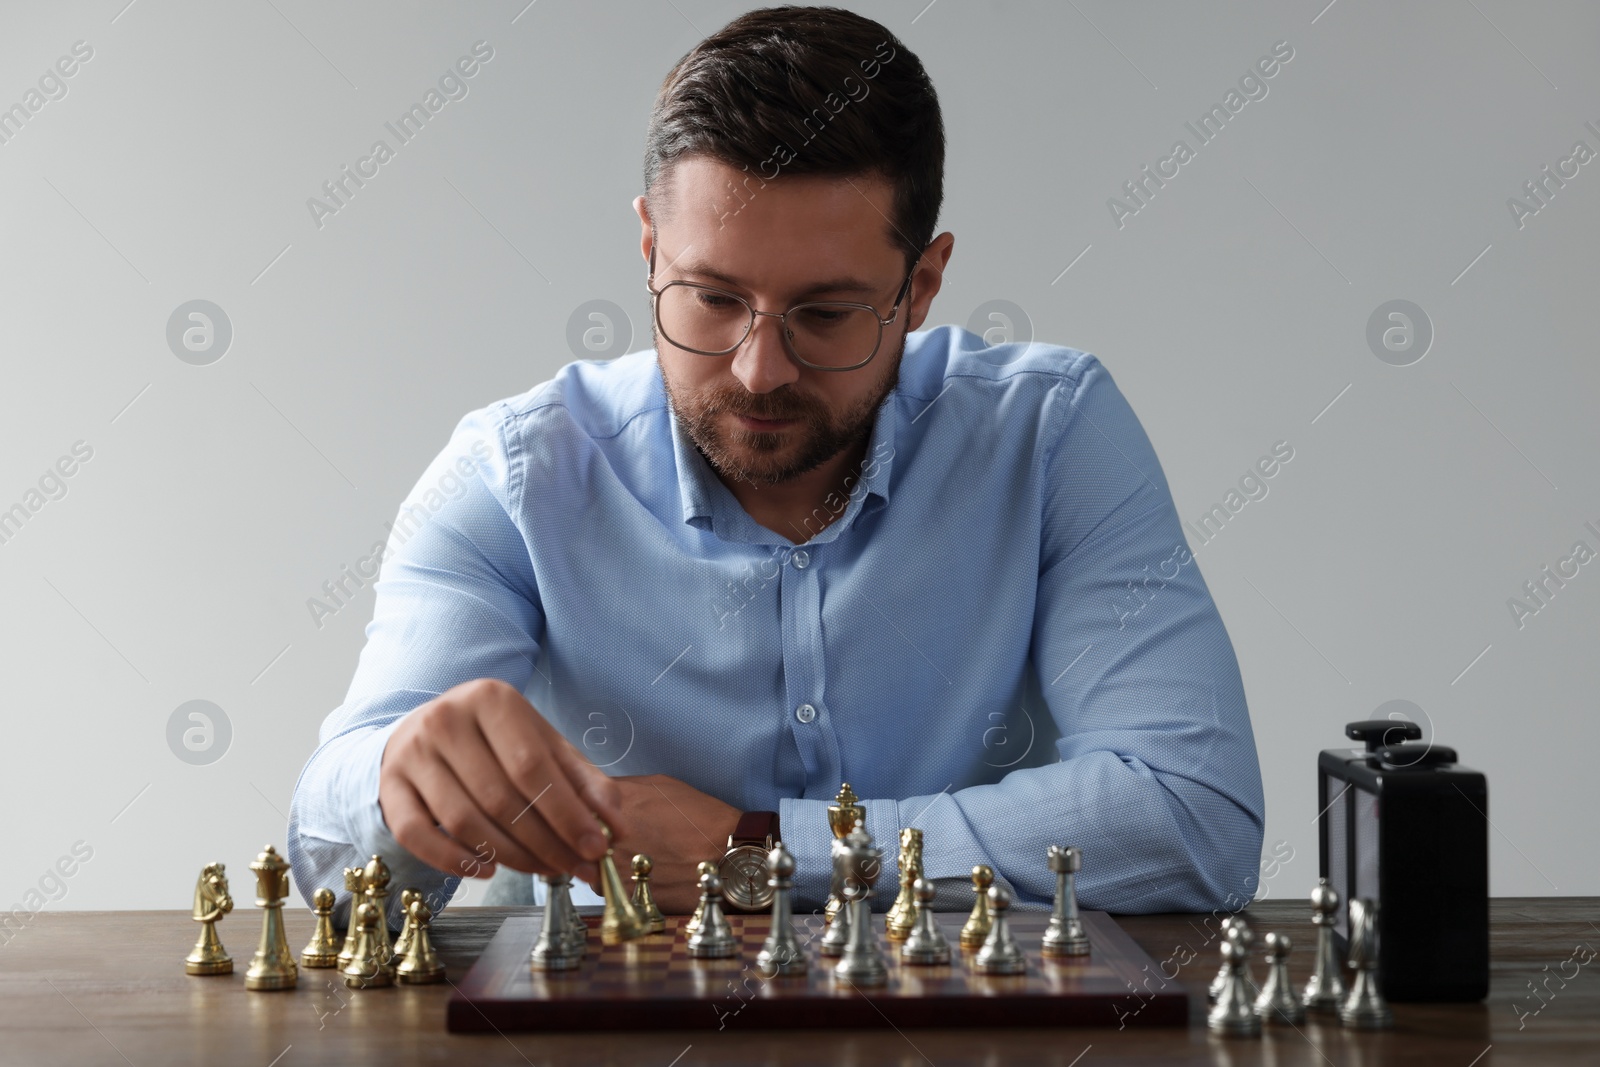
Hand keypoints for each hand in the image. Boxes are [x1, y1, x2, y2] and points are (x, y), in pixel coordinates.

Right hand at [378, 677, 625, 886]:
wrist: (425, 732)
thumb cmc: (496, 743)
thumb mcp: (543, 746)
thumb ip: (584, 782)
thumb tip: (615, 826)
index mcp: (491, 699)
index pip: (533, 766)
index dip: (567, 813)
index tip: (595, 847)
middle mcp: (445, 718)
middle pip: (501, 798)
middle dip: (545, 842)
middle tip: (573, 867)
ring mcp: (411, 752)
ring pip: (464, 821)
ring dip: (510, 857)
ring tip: (541, 869)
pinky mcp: (388, 786)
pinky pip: (419, 835)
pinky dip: (455, 861)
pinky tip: (487, 870)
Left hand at [582, 774, 739, 914]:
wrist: (727, 854)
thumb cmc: (700, 817)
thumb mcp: (659, 785)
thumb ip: (622, 790)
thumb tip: (598, 796)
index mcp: (614, 800)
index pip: (577, 802)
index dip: (584, 810)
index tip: (593, 815)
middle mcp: (607, 831)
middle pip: (577, 835)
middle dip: (588, 837)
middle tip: (611, 838)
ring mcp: (612, 864)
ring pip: (588, 863)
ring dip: (600, 862)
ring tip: (633, 857)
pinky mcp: (622, 892)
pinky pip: (607, 887)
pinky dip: (617, 883)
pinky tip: (641, 874)